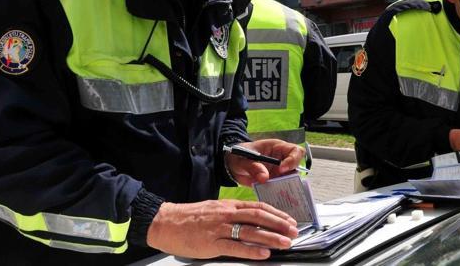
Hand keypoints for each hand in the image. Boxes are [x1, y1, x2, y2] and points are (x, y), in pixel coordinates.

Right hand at [147, 199, 297, 259]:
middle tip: (294, 231)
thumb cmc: (189, 217)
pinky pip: (234, 246)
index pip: (258, 207)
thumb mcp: (214, 210)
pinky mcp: (211, 243)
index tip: (289, 220)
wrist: (166, 222)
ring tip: (285, 243)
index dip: (276, 214)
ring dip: (271, 237)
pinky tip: (264, 253)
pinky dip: (251, 250)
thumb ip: (232, 214)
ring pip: (250, 231)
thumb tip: (252, 221)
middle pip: (258, 216)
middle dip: (279, 224)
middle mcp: (226, 214)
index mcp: (228, 205)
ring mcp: (219, 228)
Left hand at [225, 139, 304, 186]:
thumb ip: (252, 167)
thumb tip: (264, 178)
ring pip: (291, 180)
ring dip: (286, 187)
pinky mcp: (275, 183)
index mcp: (277, 148)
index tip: (281, 169)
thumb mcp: (243, 159)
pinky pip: (282, 189)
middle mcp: (282, 160)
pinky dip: (279, 194)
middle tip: (280, 183)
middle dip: (292, 176)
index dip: (293, 159)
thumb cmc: (239, 155)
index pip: (295, 151)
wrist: (232, 165)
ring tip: (277, 193)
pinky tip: (273, 198)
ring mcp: (279, 172)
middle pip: (297, 167)